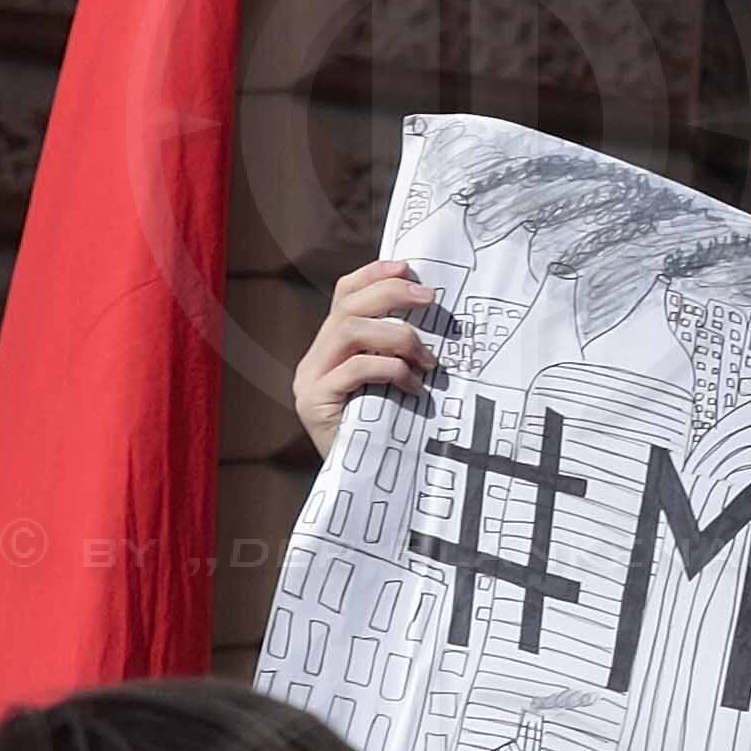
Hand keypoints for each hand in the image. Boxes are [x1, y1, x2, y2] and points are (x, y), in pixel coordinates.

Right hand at [293, 259, 442, 455]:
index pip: (344, 295)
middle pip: (347, 306)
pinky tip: (415, 388)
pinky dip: (392, 370)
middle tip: (431, 299)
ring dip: (398, 336)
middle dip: (391, 294)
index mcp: (333, 349)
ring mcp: (311, 380)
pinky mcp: (315, 402)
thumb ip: (400, 354)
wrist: (367, 484)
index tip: (409, 266)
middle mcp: (316, 359)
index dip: (374, 275)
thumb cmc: (391, 433)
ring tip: (429, 360)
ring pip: (349, 330)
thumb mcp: (397, 385)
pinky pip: (355, 368)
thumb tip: (438, 317)